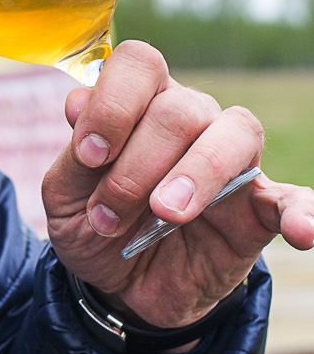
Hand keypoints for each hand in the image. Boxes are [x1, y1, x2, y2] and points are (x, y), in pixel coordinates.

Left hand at [42, 41, 313, 327]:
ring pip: (237, 131)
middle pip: (180, 108)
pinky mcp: (259, 210)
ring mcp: (230, 164)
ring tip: (166, 215)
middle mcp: (191, 122)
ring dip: (197, 174)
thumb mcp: (63, 198)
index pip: (139, 64)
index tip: (89, 156)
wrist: (121, 288)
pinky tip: (302, 232)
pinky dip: (302, 212)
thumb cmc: (94, 226)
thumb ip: (72, 155)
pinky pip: (293, 199)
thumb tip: (77, 103)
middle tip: (109, 215)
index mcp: (139, 105)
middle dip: (137, 165)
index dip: (113, 103)